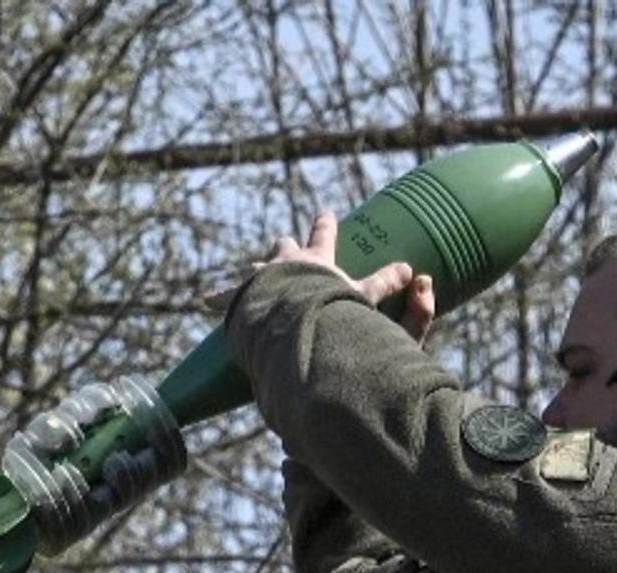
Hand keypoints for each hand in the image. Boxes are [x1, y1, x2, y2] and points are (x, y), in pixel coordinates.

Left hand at [207, 213, 437, 342]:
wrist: (288, 314)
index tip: (325, 213)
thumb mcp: (360, 295)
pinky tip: (205, 301)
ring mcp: (261, 277)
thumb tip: (411, 270)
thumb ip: (384, 283)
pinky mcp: (241, 296)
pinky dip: (219, 299)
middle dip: (285, 245)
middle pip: (283, 245)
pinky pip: (227, 297)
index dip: (325, 223)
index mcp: (314, 257)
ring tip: (248, 275)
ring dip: (253, 272)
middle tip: (284, 245)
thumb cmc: (325, 304)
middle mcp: (285, 261)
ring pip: (255, 268)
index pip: (323, 234)